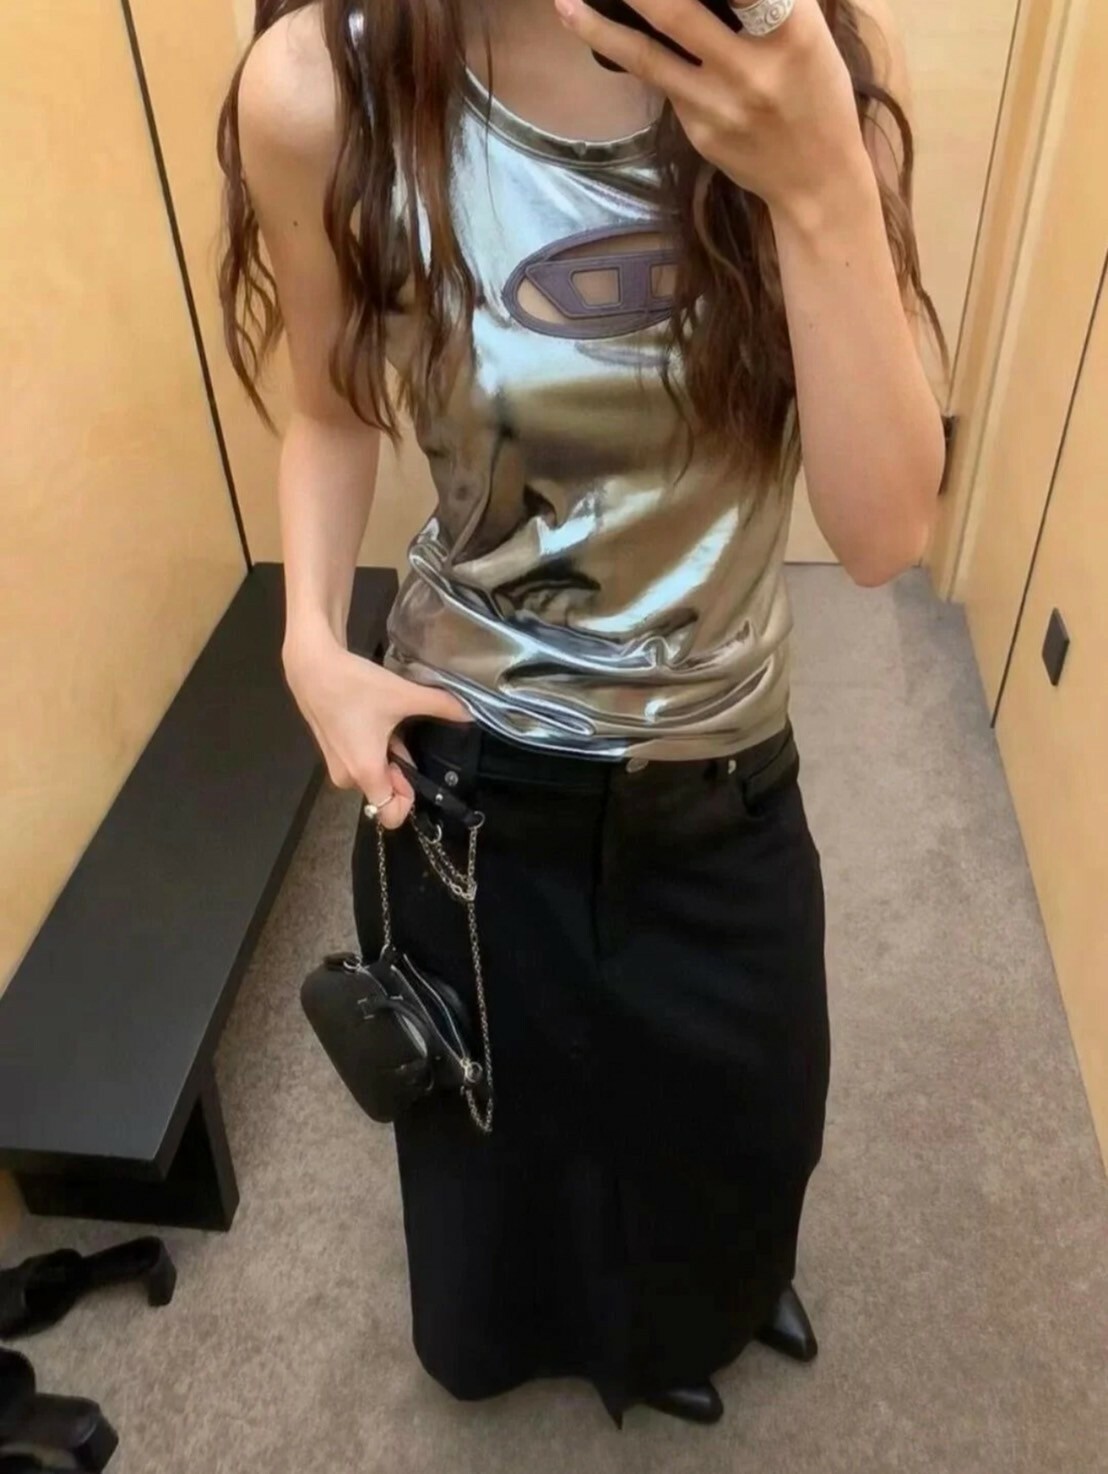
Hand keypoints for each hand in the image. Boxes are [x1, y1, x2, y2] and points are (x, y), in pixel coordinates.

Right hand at [282, 629, 473, 829]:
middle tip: (398, 735)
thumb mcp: (403, 694)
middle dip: (399, 770)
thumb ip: (441, 706)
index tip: (411, 767)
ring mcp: (336, 767)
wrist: (311, 666)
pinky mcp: (330, 754)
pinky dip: (371, 749)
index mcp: (366, 772)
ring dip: (386, 757)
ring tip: (384, 724)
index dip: (409, 798)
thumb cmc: (355, 684)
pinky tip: (370, 721)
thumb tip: (472, 712)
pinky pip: (360, 764)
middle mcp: (348, 778)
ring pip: (374, 776)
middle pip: (385, 792)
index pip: (391, 816)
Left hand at [553, 0, 871, 222]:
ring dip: (599, 26)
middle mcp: (752, 69)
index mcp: (792, 33)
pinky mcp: (698, 130)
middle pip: (678, 11)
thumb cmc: (815, 92)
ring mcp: (718, 105)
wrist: (814, 178)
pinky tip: (599, 30)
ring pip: (647, 54)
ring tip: (566, 1)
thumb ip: (766, 1)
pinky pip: (658, 81)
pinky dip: (626, 51)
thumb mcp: (808, 34)